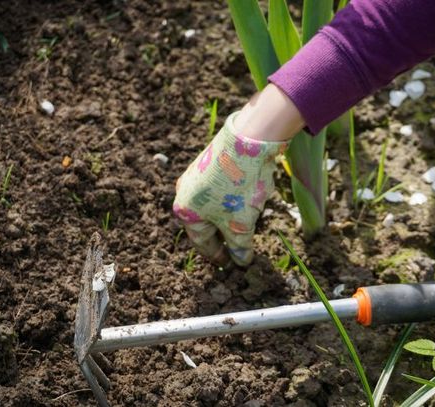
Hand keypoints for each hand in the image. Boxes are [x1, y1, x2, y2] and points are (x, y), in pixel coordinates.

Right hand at [173, 112, 287, 265]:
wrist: (248, 141)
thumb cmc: (239, 188)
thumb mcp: (241, 225)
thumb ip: (239, 247)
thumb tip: (241, 261)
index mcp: (186, 212)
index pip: (202, 242)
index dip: (218, 255)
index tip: (230, 264)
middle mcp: (185, 193)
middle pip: (206, 223)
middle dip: (223, 236)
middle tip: (237, 248)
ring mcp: (196, 176)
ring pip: (213, 206)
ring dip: (228, 218)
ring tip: (246, 225)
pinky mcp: (210, 163)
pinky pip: (219, 190)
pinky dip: (231, 201)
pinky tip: (246, 201)